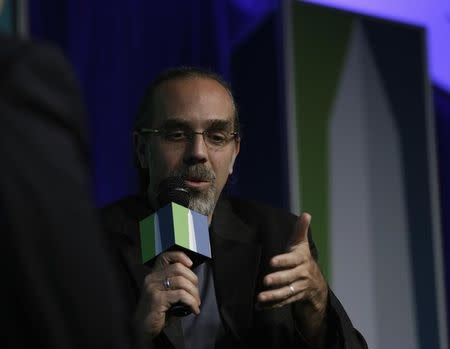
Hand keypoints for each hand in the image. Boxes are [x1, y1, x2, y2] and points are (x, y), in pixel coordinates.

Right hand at [135, 251, 200, 341]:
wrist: (142, 330)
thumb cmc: (158, 313)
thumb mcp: (167, 295)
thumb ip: (176, 286)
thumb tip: (193, 282)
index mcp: (154, 275)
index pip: (165, 257)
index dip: (180, 256)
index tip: (191, 264)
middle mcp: (152, 278)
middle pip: (178, 268)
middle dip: (193, 280)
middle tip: (197, 294)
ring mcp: (153, 288)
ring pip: (181, 281)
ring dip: (194, 293)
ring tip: (196, 303)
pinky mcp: (157, 299)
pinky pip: (180, 295)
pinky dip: (191, 302)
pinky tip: (194, 309)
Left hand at [256, 213, 327, 343]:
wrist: (315, 283)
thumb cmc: (302, 258)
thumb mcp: (301, 244)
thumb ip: (300, 230)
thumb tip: (306, 214)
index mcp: (301, 260)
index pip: (292, 261)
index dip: (283, 261)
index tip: (272, 261)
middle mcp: (301, 275)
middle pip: (289, 278)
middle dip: (278, 280)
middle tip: (266, 280)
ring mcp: (297, 288)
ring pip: (285, 293)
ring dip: (273, 296)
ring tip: (260, 297)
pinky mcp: (292, 298)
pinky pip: (282, 303)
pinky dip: (271, 305)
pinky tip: (259, 306)